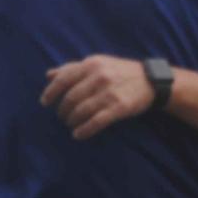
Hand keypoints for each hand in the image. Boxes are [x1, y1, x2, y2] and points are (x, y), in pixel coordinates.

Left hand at [40, 54, 155, 139]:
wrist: (152, 81)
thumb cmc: (121, 71)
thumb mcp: (98, 63)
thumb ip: (73, 68)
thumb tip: (49, 75)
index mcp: (92, 64)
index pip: (63, 79)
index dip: (51, 92)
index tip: (44, 102)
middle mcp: (99, 77)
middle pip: (71, 98)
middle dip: (62, 110)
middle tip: (62, 117)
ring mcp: (110, 93)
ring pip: (81, 111)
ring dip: (72, 121)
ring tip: (70, 125)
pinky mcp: (119, 107)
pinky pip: (96, 122)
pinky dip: (84, 130)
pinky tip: (78, 135)